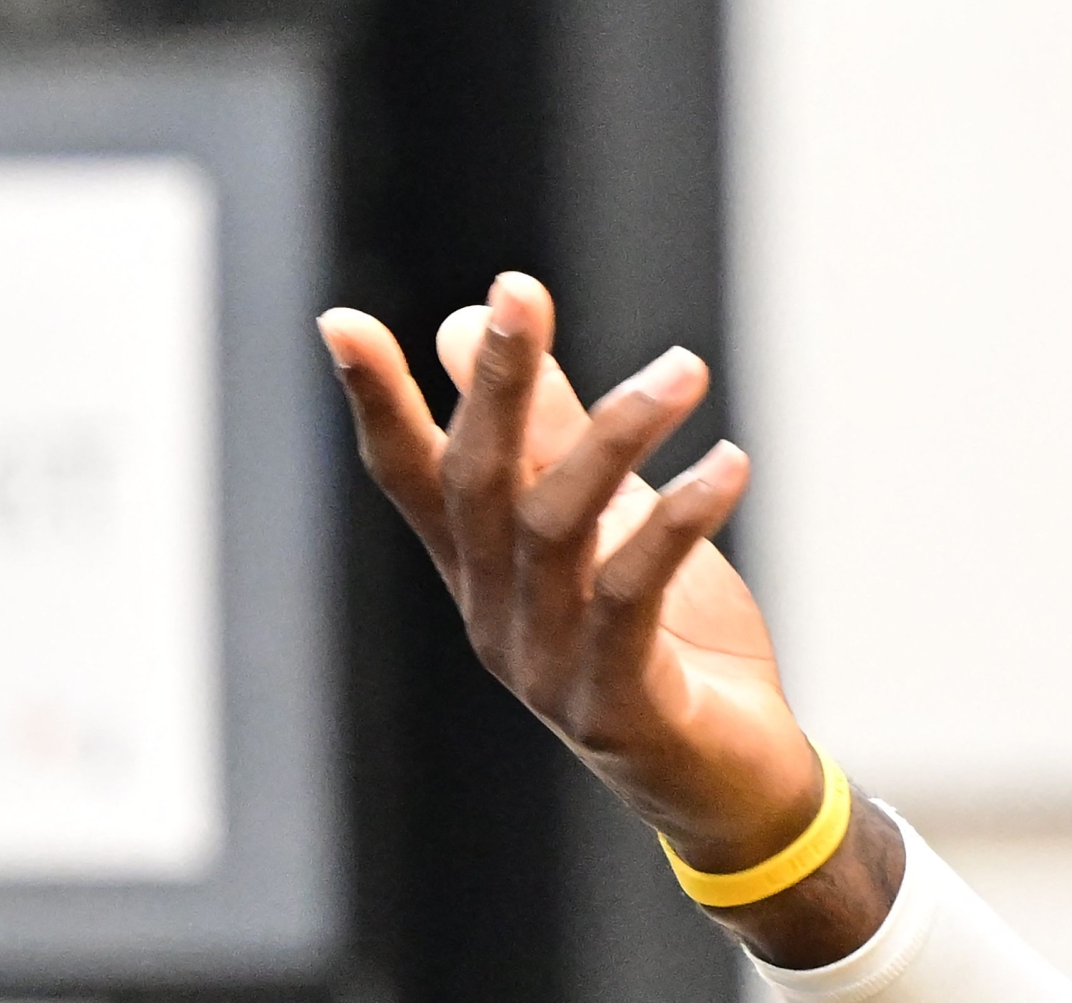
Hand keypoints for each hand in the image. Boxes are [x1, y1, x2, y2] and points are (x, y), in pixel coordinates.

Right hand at [321, 272, 818, 869]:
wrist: (728, 781)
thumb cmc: (667, 642)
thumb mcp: (609, 525)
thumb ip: (552, 434)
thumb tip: (468, 324)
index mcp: (485, 572)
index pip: (415, 477)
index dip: (378, 402)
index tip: (341, 320)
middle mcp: (496, 614)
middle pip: (479, 484)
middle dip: (496, 384)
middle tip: (518, 290)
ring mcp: (547, 665)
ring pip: (558, 528)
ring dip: (617, 436)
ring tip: (685, 366)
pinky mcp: (615, 703)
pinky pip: (635, 597)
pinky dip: (679, 523)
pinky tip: (729, 464)